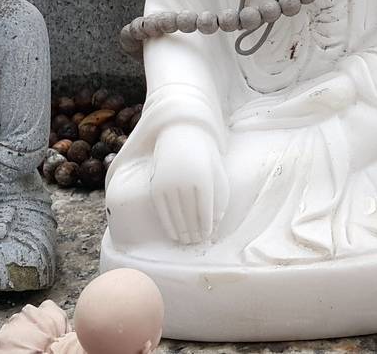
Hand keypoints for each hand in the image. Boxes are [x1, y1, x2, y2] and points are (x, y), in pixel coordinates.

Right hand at [149, 124, 228, 243]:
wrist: (181, 134)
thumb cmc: (204, 156)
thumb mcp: (217, 172)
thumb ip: (221, 196)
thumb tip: (217, 223)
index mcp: (202, 178)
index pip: (205, 210)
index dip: (206, 226)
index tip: (207, 236)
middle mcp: (184, 181)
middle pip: (189, 215)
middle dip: (194, 231)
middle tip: (197, 242)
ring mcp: (168, 183)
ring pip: (175, 214)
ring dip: (181, 231)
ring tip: (187, 241)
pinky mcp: (156, 185)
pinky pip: (162, 210)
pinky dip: (168, 225)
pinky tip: (174, 235)